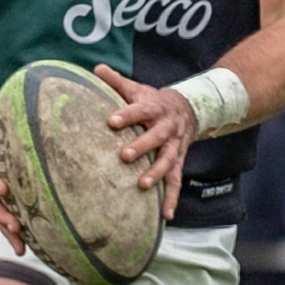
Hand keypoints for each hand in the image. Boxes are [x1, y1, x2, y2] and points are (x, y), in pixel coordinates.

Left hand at [95, 65, 197, 221]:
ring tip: (143, 186)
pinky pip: (176, 182)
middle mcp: (166, 128)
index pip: (139, 110)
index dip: (127, 115)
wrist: (189, 110)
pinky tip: (165, 216)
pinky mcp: (178, 162)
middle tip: (125, 156)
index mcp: (154, 108)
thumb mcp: (138, 89)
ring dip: (157, 174)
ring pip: (168, 161)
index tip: (111, 121)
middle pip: (156, 137)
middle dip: (142, 147)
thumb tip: (95, 69)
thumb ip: (117, 82)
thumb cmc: (154, 101)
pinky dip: (172, 199)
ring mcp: (174, 147)